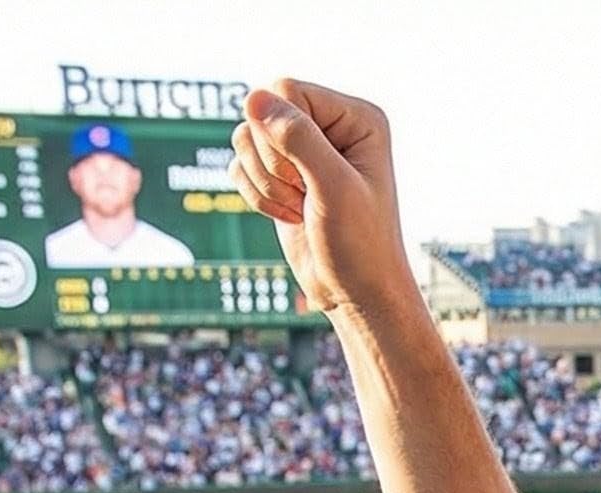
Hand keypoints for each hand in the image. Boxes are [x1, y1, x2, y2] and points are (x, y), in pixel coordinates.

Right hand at [230, 79, 416, 323]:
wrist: (357, 294)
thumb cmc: (361, 246)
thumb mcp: (334, 188)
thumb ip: (298, 139)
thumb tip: (254, 98)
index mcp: (357, 118)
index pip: (287, 90)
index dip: (283, 134)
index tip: (312, 177)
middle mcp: (329, 126)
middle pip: (261, 112)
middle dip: (274, 162)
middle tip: (307, 196)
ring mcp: (302, 149)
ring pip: (245, 137)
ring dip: (265, 181)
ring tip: (301, 208)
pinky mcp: (280, 173)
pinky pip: (239, 163)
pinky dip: (255, 194)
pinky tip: (289, 216)